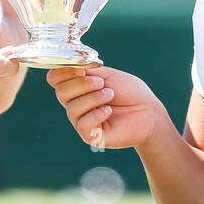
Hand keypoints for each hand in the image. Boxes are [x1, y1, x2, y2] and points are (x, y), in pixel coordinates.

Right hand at [46, 65, 168, 151]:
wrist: (148, 111)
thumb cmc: (129, 92)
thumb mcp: (106, 74)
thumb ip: (85, 71)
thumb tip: (67, 68)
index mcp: (77, 87)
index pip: (55, 79)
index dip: (64, 72)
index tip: (81, 69)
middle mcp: (76, 104)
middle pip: (61, 93)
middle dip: (81, 84)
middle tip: (102, 83)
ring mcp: (82, 121)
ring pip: (72, 108)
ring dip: (93, 98)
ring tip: (111, 95)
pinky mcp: (91, 136)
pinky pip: (83, 125)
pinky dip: (96, 114)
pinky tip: (109, 111)